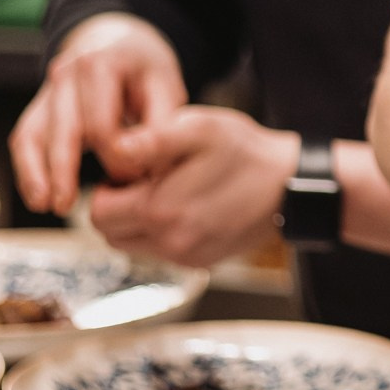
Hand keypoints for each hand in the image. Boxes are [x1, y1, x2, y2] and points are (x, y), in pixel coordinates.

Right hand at [10, 13, 185, 216]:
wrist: (119, 44)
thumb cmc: (146, 72)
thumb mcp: (166, 88)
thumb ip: (160, 127)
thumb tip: (150, 172)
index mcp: (101, 63)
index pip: (102, 122)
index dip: (117, 156)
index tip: (136, 177)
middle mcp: (67, 72)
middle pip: (63, 128)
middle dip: (64, 170)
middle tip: (68, 206)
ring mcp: (48, 89)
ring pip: (33, 133)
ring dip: (36, 172)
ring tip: (45, 205)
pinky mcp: (39, 107)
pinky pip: (24, 137)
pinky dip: (27, 168)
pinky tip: (37, 196)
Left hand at [86, 108, 299, 268]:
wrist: (291, 186)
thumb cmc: (245, 151)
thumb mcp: (201, 127)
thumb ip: (153, 138)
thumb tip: (116, 148)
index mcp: (160, 210)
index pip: (98, 211)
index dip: (107, 187)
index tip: (133, 170)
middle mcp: (170, 243)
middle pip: (111, 233)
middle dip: (119, 207)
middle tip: (148, 181)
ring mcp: (186, 257)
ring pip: (133, 245)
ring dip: (140, 221)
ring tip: (171, 191)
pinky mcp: (201, 262)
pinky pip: (162, 251)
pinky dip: (164, 231)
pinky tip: (190, 206)